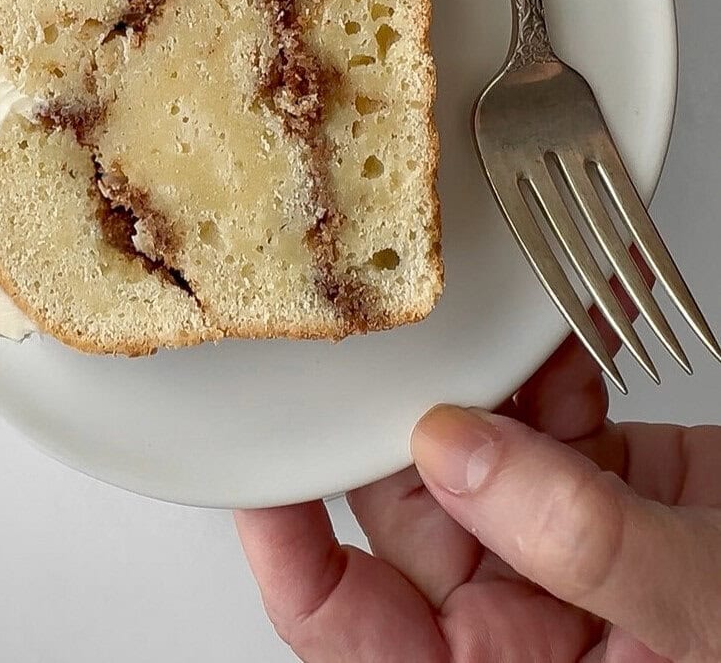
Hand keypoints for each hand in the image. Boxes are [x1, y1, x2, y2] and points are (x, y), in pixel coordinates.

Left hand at [236, 332, 720, 660]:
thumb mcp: (689, 623)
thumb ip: (572, 539)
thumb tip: (455, 448)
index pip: (346, 622)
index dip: (288, 546)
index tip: (256, 463)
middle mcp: (519, 621)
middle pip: (409, 506)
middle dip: (403, 417)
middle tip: (382, 335)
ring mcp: (564, 546)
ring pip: (482, 444)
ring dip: (486, 376)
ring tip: (477, 309)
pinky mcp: (616, 488)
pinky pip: (559, 416)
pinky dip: (560, 364)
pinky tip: (563, 319)